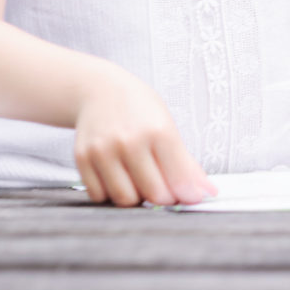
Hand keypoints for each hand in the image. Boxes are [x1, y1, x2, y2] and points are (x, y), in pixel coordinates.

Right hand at [74, 69, 216, 206]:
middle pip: (153, 193)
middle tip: (166, 189)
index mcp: (158, 130)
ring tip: (141, 181)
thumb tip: (207, 192)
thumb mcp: (167, 125)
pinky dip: (112, 194)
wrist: (100, 90)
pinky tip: (119, 178)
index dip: (188, 194)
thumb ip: (186, 162)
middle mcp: (130, 141)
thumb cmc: (139, 109)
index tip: (192, 198)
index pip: (177, 178)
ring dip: (137, 198)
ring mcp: (104, 150)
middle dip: (164, 197)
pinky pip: (99, 195)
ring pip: (125, 199)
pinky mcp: (83, 158)